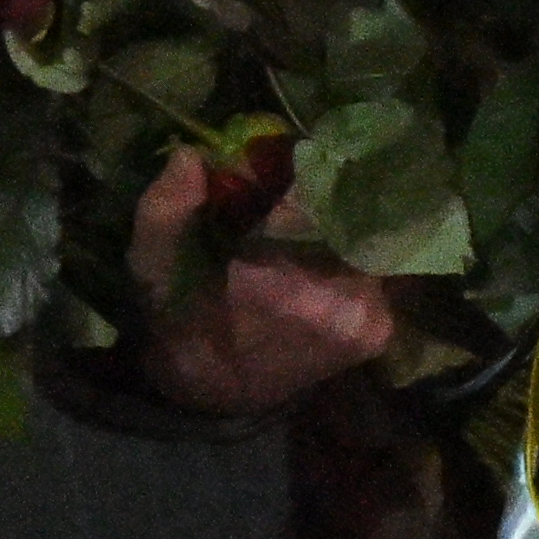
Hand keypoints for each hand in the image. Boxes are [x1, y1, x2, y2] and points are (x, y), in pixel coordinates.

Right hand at [123, 145, 402, 420]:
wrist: (215, 394)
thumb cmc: (181, 322)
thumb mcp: (154, 267)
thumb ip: (166, 210)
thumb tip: (191, 156)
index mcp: (282, 286)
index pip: (322, 200)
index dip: (318, 163)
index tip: (304, 144)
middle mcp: (341, 302)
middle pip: (361, 216)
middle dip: (344, 181)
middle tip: (329, 153)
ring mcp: (370, 319)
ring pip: (379, 240)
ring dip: (357, 212)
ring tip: (337, 186)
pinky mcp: (381, 329)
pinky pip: (383, 268)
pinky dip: (364, 244)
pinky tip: (344, 228)